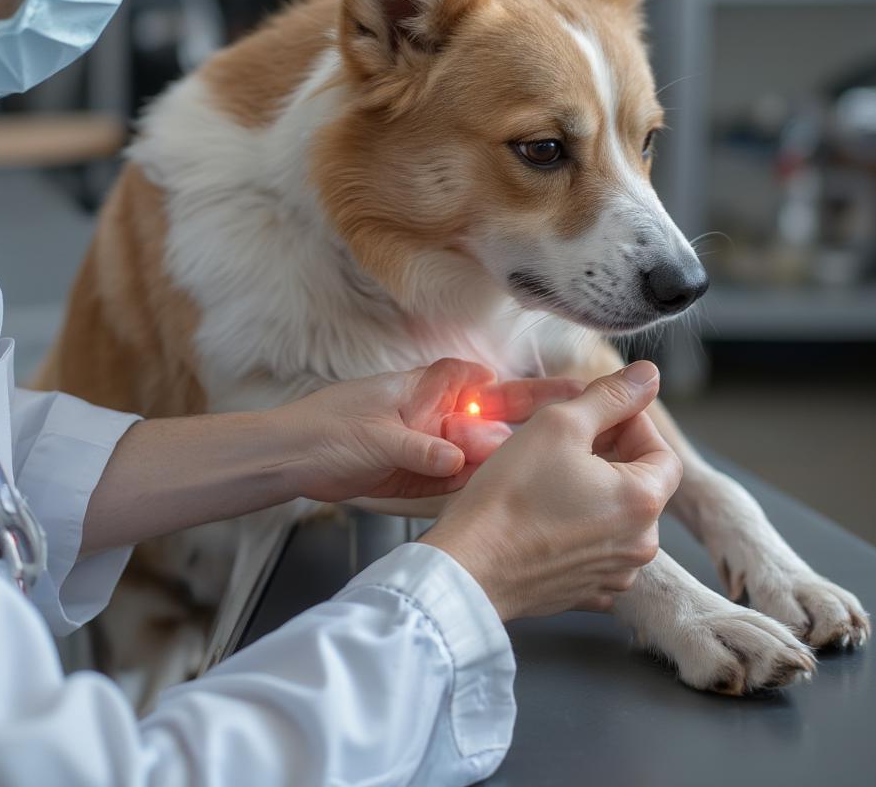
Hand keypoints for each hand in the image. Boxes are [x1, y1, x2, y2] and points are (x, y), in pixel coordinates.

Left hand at [277, 358, 585, 503]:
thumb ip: (421, 448)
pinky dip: (487, 485)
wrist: (292, 460)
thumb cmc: (328, 429)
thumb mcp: (376, 436)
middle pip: (494, 413)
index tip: (563, 392)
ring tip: (566, 464)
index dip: (520, 386)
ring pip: (486, 450)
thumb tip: (459, 457)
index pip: (480, 381)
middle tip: (583, 416)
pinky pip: (465, 479)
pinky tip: (518, 494)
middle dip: (536, 415)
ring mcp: (434, 446)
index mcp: (426, 390)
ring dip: (516, 457)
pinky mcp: (425, 477)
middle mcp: (437, 415)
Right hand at [421, 361, 682, 621]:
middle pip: (640, 484)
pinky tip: (544, 514)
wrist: (470, 565)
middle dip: (609, 456)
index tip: (593, 416)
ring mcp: (614, 573)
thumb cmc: (511, 493)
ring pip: (616, 516)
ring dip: (593, 490)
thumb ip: (610, 396)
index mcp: (643, 502)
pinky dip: (579, 527)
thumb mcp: (559, 424)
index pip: (662, 451)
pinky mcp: (586, 591)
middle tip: (564, 441)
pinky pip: (595, 548)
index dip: (630, 424)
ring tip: (549, 476)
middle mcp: (639, 544)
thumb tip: (648, 375)